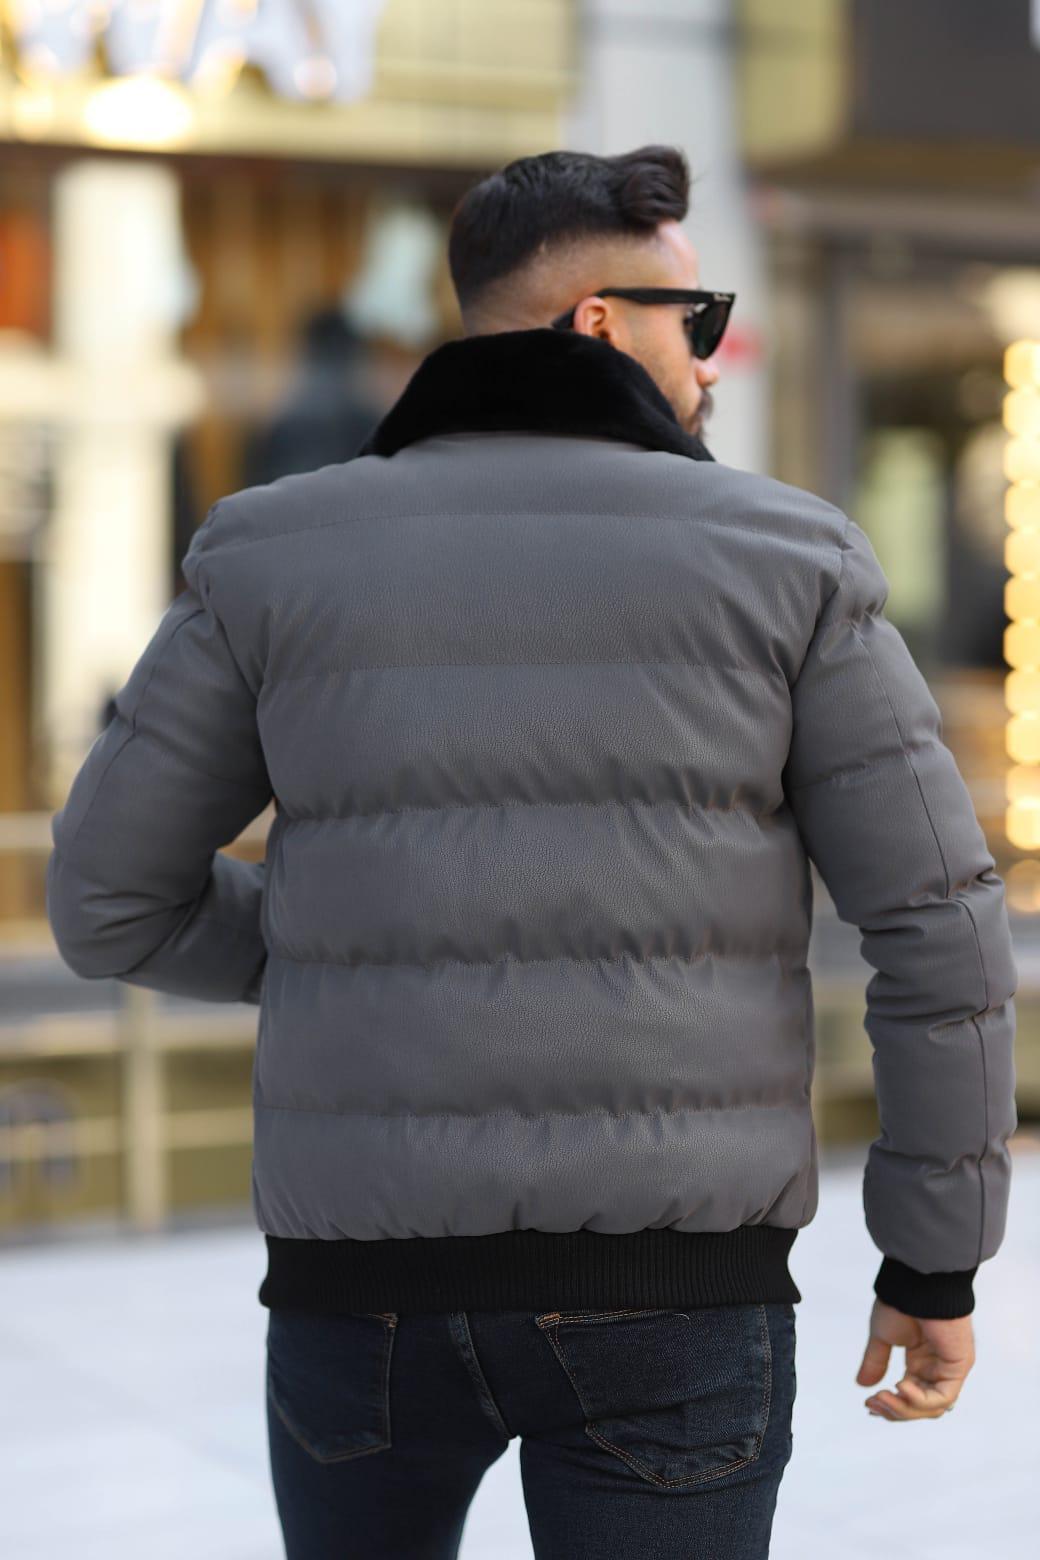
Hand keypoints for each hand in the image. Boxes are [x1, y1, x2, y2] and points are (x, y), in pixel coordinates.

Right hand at [856, 1297, 975, 1420]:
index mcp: (921, 1362)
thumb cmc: (901, 1302)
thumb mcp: (883, 1336)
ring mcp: (949, 1370)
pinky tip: (900, 1386)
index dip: (890, 1406)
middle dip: (895, 1411)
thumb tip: (863, 1385)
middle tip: (873, 1404)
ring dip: (905, 1408)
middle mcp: (936, 1369)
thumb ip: (876, 1361)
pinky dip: (920, 1399)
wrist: (917, 1285)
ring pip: (932, 1409)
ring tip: (882, 1397)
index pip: (909, 1396)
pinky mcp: (958, 1367)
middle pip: (920, 1407)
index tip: (868, 1404)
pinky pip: (942, 1397)